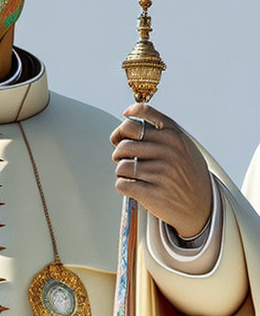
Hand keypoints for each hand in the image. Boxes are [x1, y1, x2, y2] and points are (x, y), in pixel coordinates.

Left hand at [111, 103, 212, 237]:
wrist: (204, 208)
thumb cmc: (188, 173)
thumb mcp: (183, 145)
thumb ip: (160, 129)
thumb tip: (128, 115)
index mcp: (174, 136)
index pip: (138, 119)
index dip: (123, 125)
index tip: (120, 133)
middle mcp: (169, 152)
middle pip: (124, 143)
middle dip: (118, 151)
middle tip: (124, 158)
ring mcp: (161, 173)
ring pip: (121, 165)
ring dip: (122, 171)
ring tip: (133, 175)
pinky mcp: (153, 193)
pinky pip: (122, 184)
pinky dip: (123, 186)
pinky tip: (134, 187)